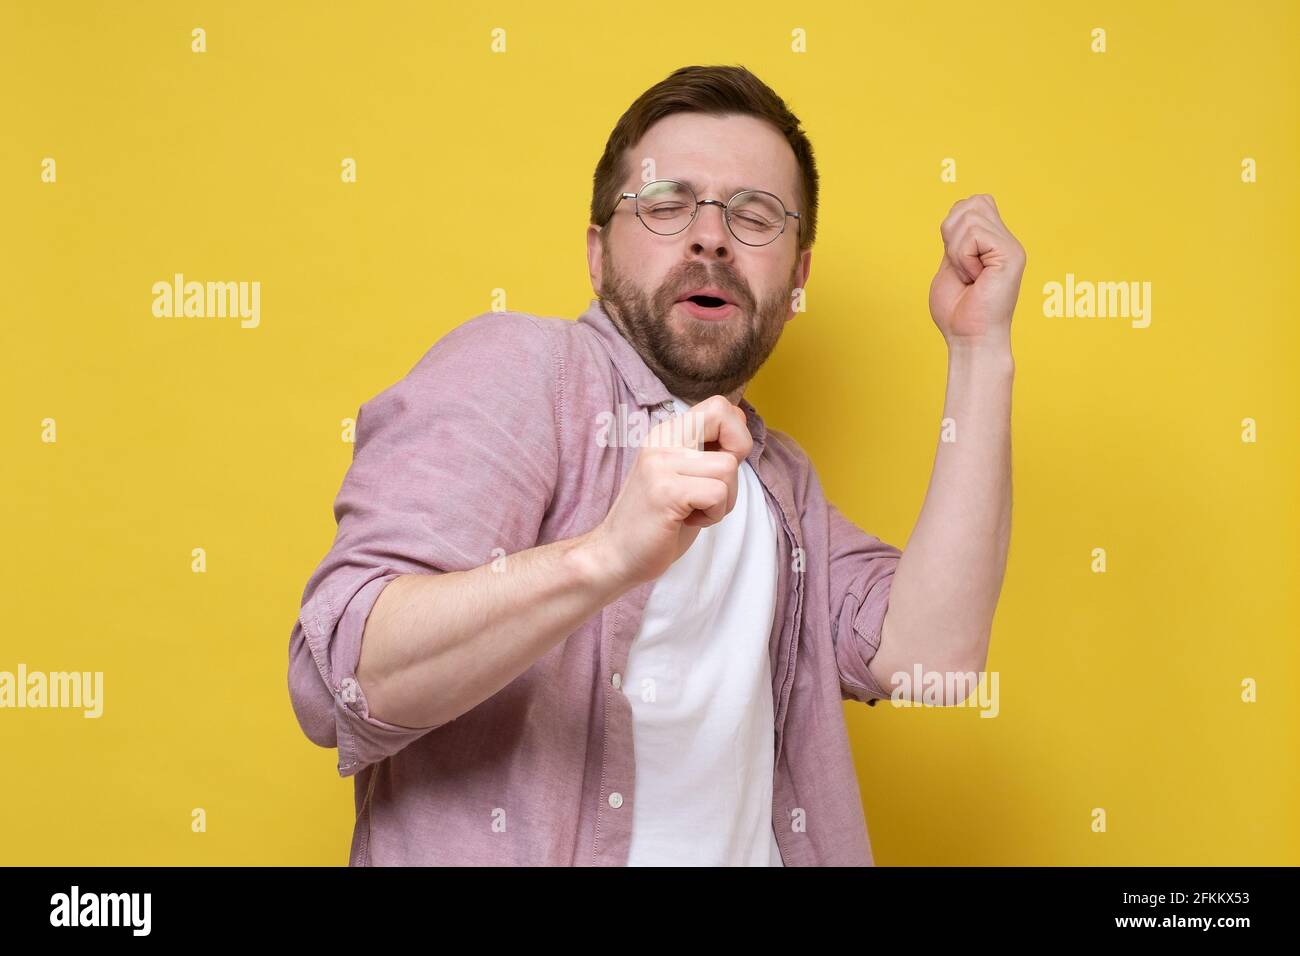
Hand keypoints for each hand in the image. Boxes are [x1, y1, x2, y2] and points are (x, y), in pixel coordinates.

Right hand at [588, 394, 752, 587]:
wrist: (615, 555)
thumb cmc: (657, 521)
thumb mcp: (684, 476)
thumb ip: (707, 451)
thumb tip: (739, 423)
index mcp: (666, 434)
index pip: (718, 405)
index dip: (735, 433)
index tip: (720, 464)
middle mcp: (661, 440)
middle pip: (724, 416)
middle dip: (738, 452)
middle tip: (715, 484)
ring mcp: (660, 464)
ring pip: (728, 466)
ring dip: (725, 498)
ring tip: (695, 510)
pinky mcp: (665, 491)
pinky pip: (718, 493)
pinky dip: (714, 514)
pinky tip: (688, 520)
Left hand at [928, 194, 1025, 347]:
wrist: (969, 340)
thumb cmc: (957, 312)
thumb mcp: (950, 265)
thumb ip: (957, 238)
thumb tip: (960, 208)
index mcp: (994, 243)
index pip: (974, 202)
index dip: (954, 225)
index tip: (956, 260)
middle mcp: (1007, 241)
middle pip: (972, 202)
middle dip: (951, 234)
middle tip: (961, 268)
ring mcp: (1011, 247)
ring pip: (970, 216)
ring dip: (956, 250)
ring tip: (968, 276)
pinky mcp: (1011, 255)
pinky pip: (973, 234)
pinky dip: (962, 258)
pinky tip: (973, 278)